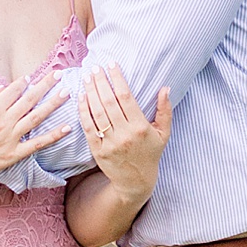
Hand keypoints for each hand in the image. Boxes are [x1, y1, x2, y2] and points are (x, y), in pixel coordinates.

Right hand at [0, 76, 69, 183]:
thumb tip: (0, 88)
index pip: (14, 90)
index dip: (24, 81)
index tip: (31, 77)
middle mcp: (5, 121)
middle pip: (30, 99)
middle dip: (46, 84)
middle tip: (59, 75)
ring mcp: (11, 138)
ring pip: (37, 117)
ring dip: (53, 103)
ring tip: (66, 92)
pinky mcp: (14, 154)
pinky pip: (38, 144)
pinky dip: (54, 136)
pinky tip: (67, 127)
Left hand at [82, 63, 171, 200]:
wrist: (136, 182)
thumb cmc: (150, 153)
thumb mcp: (163, 133)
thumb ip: (165, 110)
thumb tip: (165, 88)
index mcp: (140, 127)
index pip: (126, 97)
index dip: (117, 79)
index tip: (111, 64)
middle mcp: (124, 134)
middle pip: (109, 102)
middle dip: (100, 82)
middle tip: (94, 67)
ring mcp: (109, 143)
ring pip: (97, 113)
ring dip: (90, 93)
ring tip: (86, 77)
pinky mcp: (98, 151)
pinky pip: (88, 127)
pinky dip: (83, 111)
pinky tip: (80, 97)